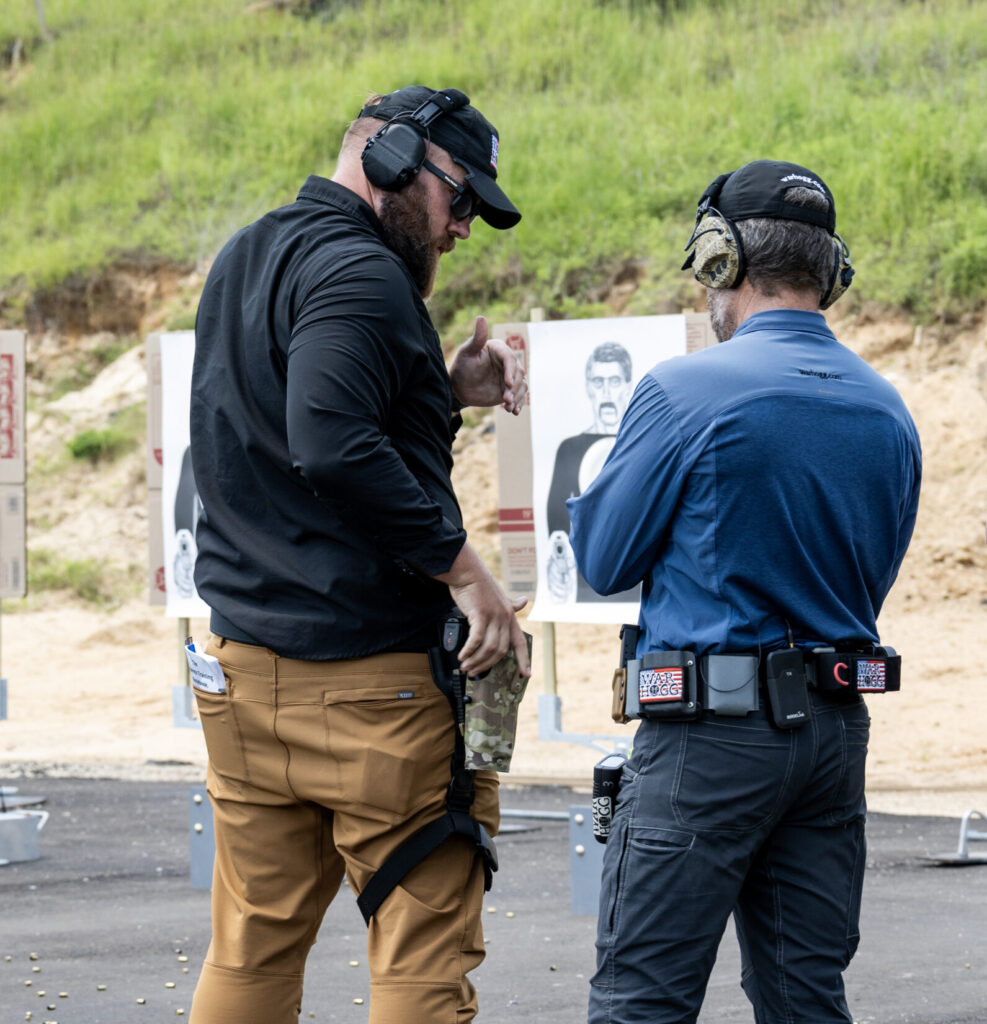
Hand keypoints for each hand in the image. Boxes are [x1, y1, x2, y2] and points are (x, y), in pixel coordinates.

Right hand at [436, 542, 531, 676]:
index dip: (524, 659)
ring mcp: (494, 616)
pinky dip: (469, 650)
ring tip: (465, 665)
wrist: (468, 571)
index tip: (527, 674)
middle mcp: (505, 617)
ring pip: (489, 648)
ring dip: (476, 660)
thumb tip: (524, 601)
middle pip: (501, 650)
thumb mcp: (500, 595)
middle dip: (487, 665)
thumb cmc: (480, 584)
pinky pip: (476, 640)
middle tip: (475, 672)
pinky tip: (462, 655)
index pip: (520, 642)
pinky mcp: (480, 615)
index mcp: (510, 616)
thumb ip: (511, 604)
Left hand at [448, 315, 527, 415]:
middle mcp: (507, 362)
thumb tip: (481, 317)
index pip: (509, 359)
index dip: (511, 371)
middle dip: (514, 388)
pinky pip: (520, 395)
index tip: (508, 384)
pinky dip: (519, 403)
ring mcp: (510, 376)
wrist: (459, 387)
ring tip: (509, 407)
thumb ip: (477, 338)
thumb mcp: (466, 352)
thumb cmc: (461, 367)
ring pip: (522, 385)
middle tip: (506, 399)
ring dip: (518, 397)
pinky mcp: (510, 389)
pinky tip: (514, 411)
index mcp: (499, 349)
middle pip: (519, 373)